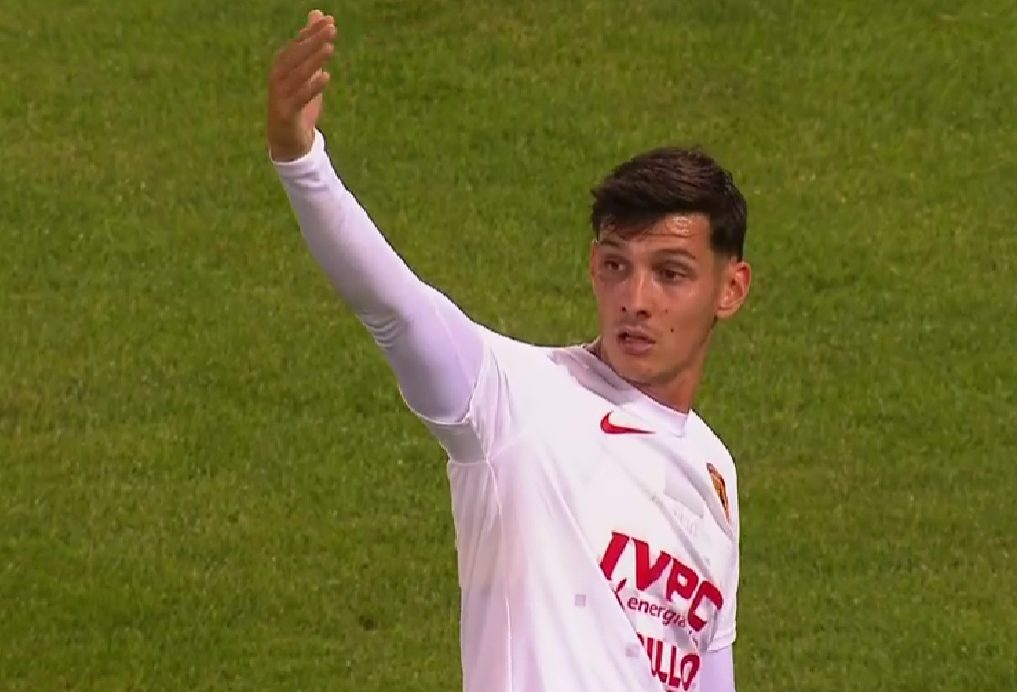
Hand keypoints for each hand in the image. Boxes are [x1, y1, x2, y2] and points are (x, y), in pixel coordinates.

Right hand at [267, 9, 337, 161]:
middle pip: (296, 56)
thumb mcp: (307, 71)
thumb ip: (312, 45)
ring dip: (314, 60)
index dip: (311, 32)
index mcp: (282, 66)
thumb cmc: (298, 102)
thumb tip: (318, 14)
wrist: (288, 140)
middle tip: (332, 29)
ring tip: (330, 48)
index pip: (297, 44)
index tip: (329, 20)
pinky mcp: (286, 113)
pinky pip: (299, 98)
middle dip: (314, 41)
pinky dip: (311, 87)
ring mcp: (280, 95)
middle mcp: (277, 77)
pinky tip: (326, 77)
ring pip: (298, 75)